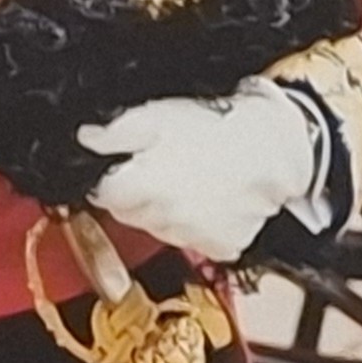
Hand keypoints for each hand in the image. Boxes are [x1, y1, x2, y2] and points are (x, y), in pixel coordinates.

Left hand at [82, 81, 319, 262]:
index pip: (103, 195)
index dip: (111, 177)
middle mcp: (165, 219)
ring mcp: (194, 236)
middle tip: (163, 166)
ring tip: (190, 179)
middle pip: (130, 213)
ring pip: (161, 228)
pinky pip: (197, 240)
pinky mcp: (222, 246)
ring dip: (166, 210)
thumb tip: (85, 141)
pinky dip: (199, 225)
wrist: (276, 145)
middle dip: (138, 192)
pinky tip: (209, 199)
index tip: (124, 167)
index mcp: (143, 187)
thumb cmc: (217, 127)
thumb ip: (113, 132)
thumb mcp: (156, 115)